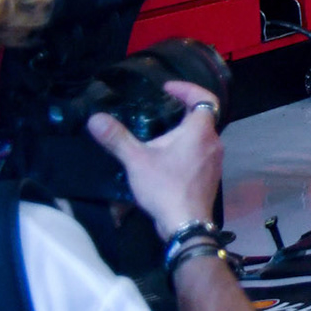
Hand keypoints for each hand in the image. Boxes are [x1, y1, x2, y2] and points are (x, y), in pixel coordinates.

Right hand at [87, 82, 224, 239]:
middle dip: (183, 110)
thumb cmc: (165, 187)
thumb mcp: (137, 160)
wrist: (185, 223)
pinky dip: (187, 147)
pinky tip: (168, 158)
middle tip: (162, 109)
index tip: (168, 88)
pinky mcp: (211, 174)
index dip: (187, 89)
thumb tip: (95, 119)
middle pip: (203, 116)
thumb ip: (117, 138)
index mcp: (200, 130)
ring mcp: (215, 159)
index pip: (204, 97)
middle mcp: (213, 141)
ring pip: (202, 135)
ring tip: (161, 133)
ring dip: (185, 131)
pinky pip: (201, 151)